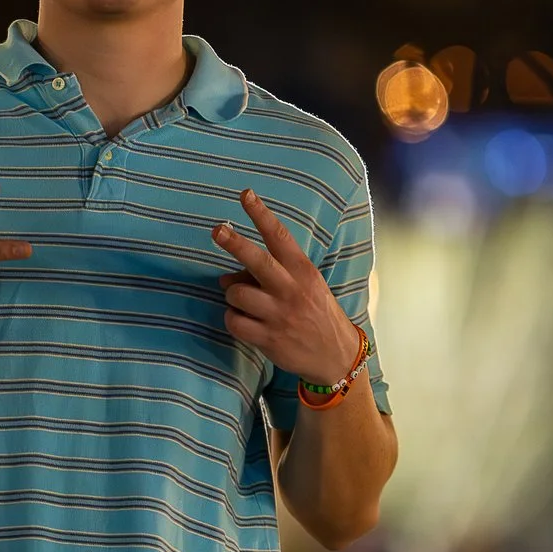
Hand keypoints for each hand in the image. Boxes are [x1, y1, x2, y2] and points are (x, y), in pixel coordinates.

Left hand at [214, 189, 361, 382]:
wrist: (336, 356)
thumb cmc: (314, 312)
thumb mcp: (303, 286)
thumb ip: (268, 275)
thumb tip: (225, 278)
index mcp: (303, 271)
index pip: (280, 237)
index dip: (261, 215)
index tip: (245, 195)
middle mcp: (291, 290)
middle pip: (258, 261)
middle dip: (235, 243)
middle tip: (217, 230)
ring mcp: (280, 315)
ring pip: (237, 294)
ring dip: (232, 295)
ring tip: (245, 302)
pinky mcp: (269, 339)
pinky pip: (234, 322)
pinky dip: (233, 319)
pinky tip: (244, 322)